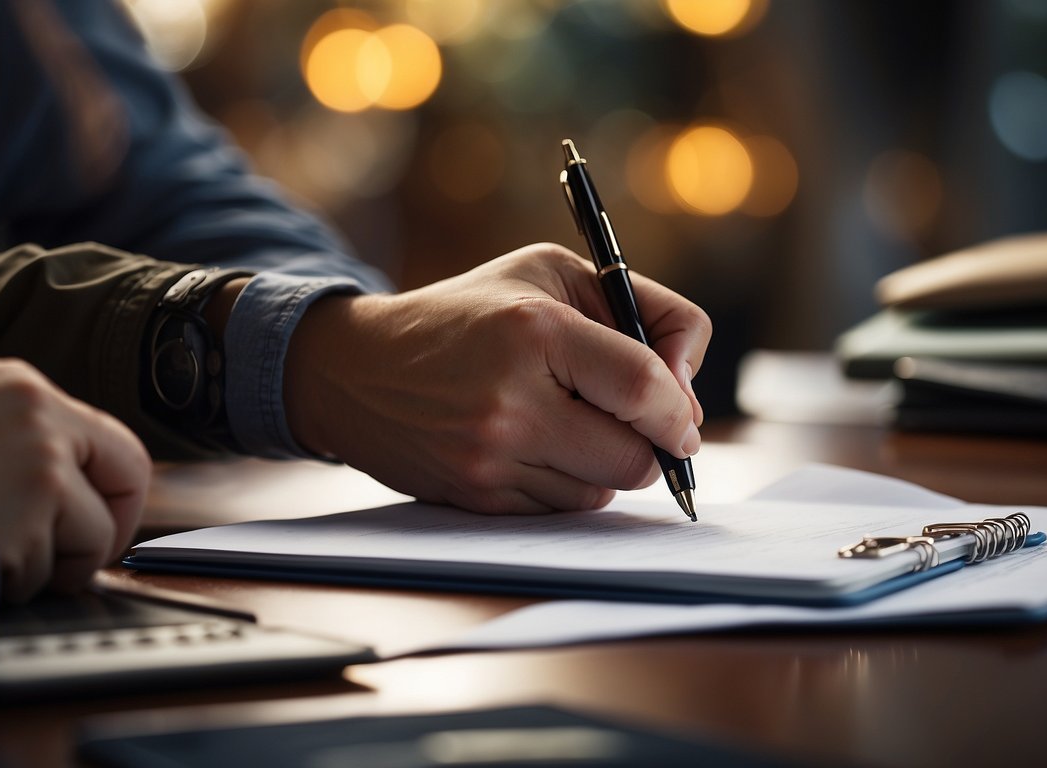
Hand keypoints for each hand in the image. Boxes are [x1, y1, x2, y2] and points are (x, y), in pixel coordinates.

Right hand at [0, 359, 150, 601]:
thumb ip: (21, 450)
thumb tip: (85, 494)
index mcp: (18, 387)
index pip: (118, 445)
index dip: (115, 498)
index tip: (96, 526)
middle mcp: (36, 412)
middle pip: (124, 483)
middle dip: (94, 533)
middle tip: (55, 556)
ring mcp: (36, 463)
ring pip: (89, 538)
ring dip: (39, 565)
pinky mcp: (25, 516)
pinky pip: (46, 574)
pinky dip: (8, 585)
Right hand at [285, 243, 710, 513]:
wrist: (358, 368)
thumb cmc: (471, 312)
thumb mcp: (552, 274)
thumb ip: (642, 311)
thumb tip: (688, 397)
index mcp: (535, 332)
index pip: (644, 390)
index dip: (680, 412)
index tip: (684, 420)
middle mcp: (510, 401)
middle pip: (633, 459)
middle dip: (650, 445)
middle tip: (636, 422)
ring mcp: (489, 457)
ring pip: (601, 492)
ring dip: (606, 465)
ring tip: (571, 423)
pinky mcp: (476, 498)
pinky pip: (560, 512)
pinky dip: (568, 484)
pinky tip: (538, 447)